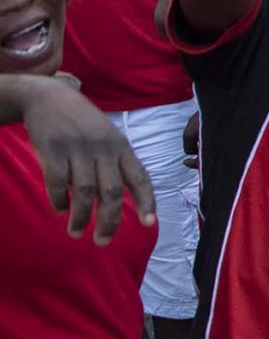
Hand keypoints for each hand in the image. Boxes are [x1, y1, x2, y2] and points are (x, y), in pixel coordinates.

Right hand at [20, 77, 154, 243]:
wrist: (49, 97)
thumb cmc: (83, 124)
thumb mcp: (108, 139)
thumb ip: (116, 165)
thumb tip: (123, 202)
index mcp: (122, 147)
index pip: (140, 177)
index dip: (146, 201)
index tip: (149, 224)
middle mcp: (104, 148)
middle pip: (111, 192)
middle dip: (109, 221)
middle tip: (103, 242)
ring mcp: (78, 148)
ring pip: (84, 191)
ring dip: (81, 216)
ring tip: (76, 232)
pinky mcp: (53, 149)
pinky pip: (57, 181)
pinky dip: (59, 200)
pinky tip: (60, 210)